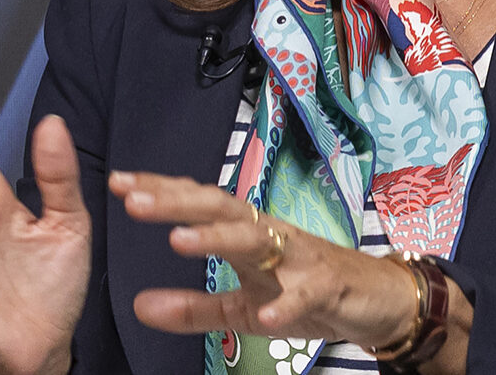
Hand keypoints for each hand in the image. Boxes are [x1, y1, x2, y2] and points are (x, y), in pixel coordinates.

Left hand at [108, 171, 416, 349]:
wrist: (378, 300)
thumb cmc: (308, 293)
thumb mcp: (242, 307)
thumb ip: (192, 308)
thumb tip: (137, 305)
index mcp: (248, 234)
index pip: (199, 204)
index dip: (160, 192)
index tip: (117, 182)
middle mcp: (272, 235)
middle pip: (221, 209)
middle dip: (177, 202)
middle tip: (134, 200)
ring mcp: (302, 258)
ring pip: (259, 240)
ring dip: (219, 240)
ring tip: (180, 242)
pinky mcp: (330, 287)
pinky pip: (306, 294)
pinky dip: (286, 303)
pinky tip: (264, 313)